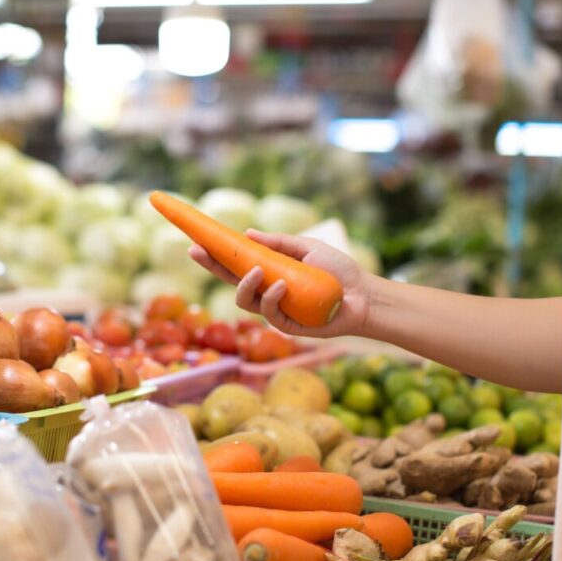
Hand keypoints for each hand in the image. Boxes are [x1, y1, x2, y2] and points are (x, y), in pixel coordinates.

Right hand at [188, 229, 373, 337]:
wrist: (364, 295)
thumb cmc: (339, 271)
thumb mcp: (307, 248)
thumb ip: (279, 243)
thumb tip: (247, 233)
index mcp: (270, 272)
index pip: (235, 264)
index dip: (215, 255)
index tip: (197, 242)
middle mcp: (268, 292)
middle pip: (230, 282)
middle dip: (212, 267)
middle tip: (197, 251)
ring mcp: (276, 310)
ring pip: (245, 301)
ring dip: (245, 284)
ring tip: (258, 270)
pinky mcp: (288, 326)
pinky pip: (270, 313)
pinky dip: (273, 297)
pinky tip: (282, 285)